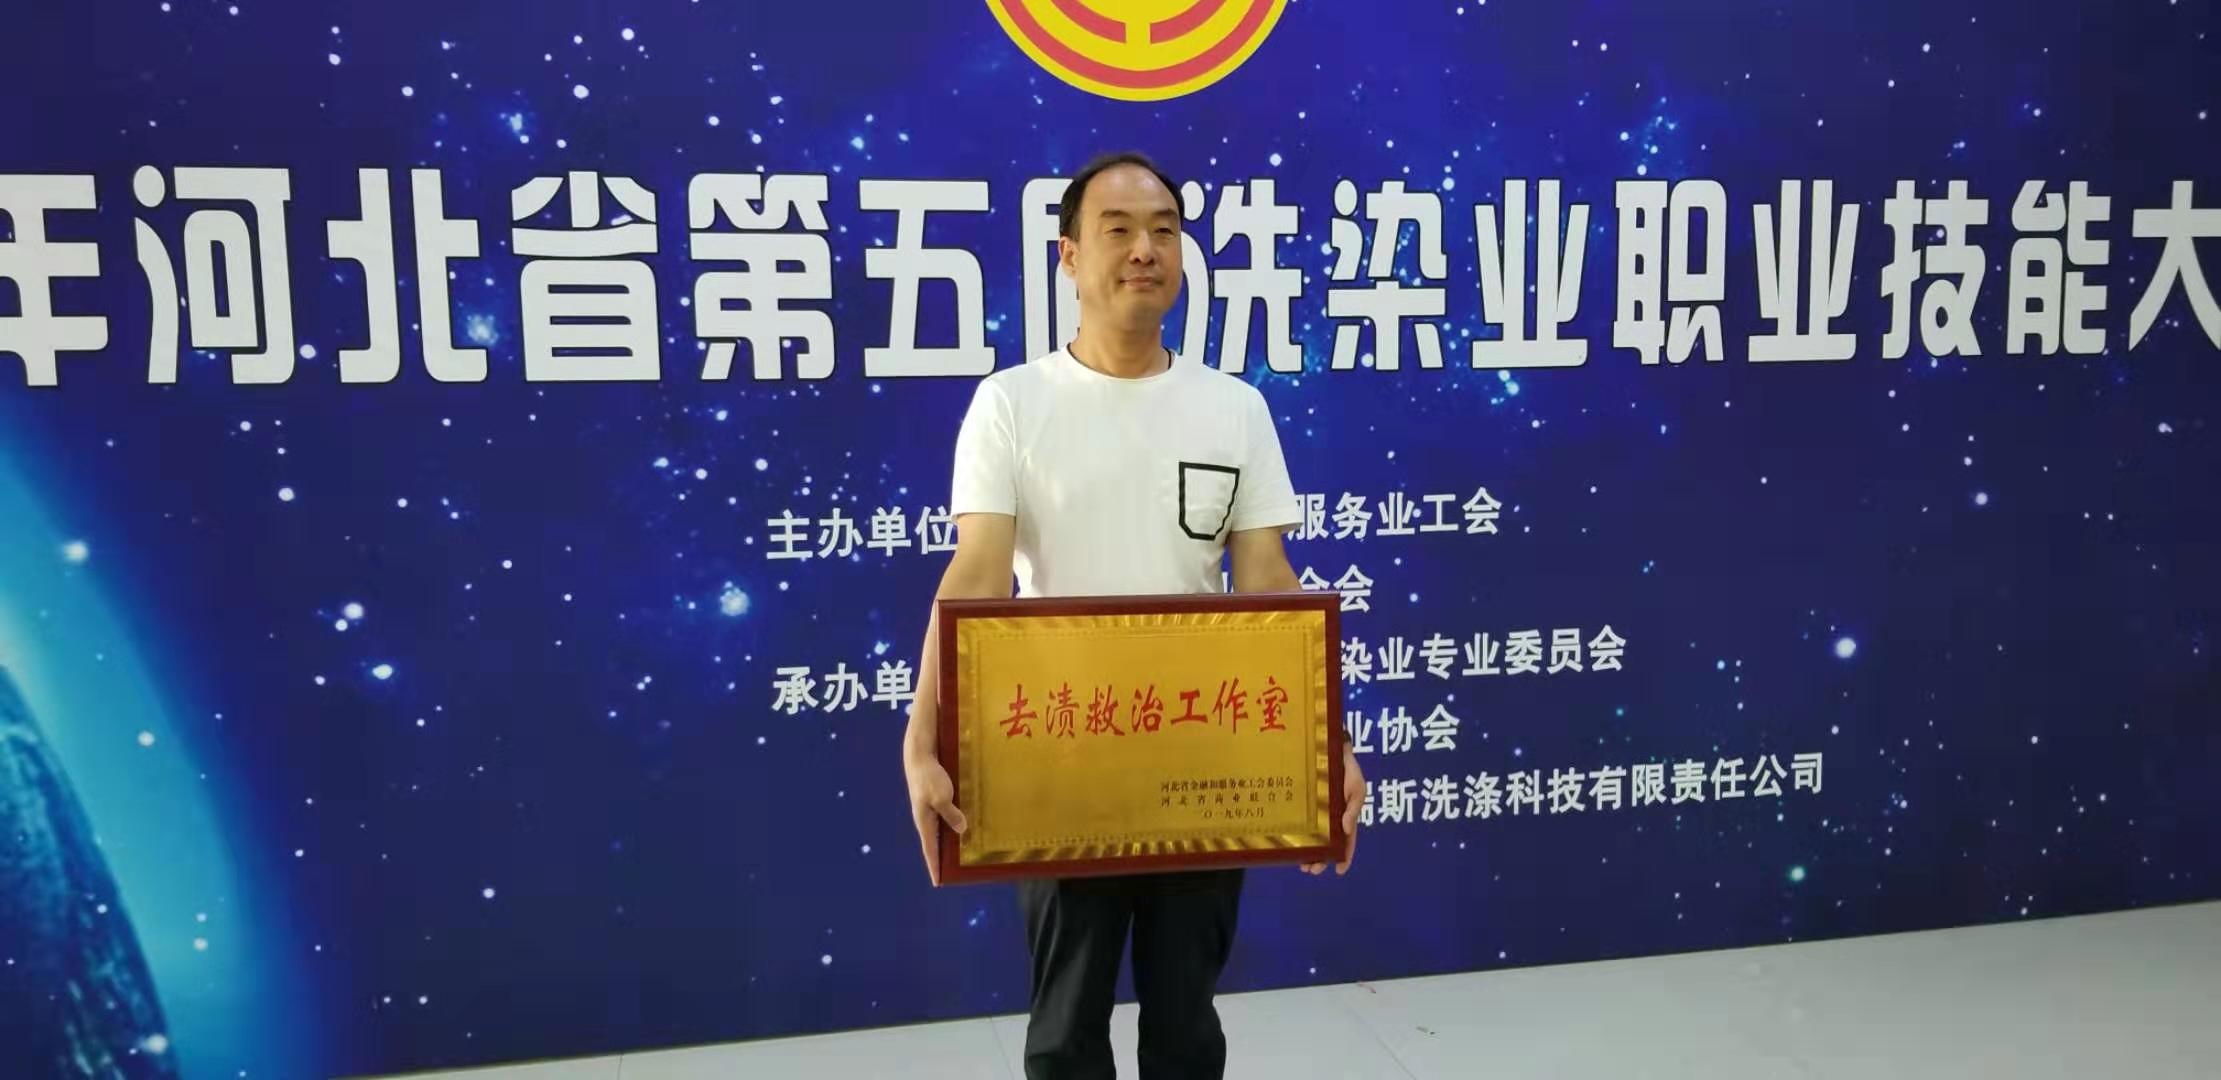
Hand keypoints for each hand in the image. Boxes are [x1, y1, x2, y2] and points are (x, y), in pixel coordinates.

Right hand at [905, 753, 967, 885]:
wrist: (920, 755)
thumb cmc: (929, 776)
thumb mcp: (942, 797)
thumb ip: (951, 814)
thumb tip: (961, 830)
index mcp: (924, 822)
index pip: (929, 850)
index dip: (934, 867)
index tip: (938, 882)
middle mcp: (926, 819)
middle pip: (934, 844)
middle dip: (942, 859)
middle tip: (951, 874)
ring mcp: (930, 809)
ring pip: (941, 831)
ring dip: (948, 843)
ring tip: (959, 855)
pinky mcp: (935, 799)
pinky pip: (945, 818)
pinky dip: (952, 826)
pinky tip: (962, 827)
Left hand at [1303, 748, 1364, 875]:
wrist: (1332, 750)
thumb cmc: (1348, 770)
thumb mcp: (1358, 789)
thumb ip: (1353, 809)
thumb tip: (1348, 830)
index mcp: (1346, 818)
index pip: (1347, 842)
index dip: (1345, 857)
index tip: (1339, 871)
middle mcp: (1331, 819)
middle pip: (1327, 845)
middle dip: (1321, 860)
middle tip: (1311, 870)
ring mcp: (1317, 813)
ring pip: (1313, 838)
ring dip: (1308, 853)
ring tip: (1302, 865)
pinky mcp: (1304, 806)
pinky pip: (1300, 823)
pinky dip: (1297, 835)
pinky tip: (1291, 844)